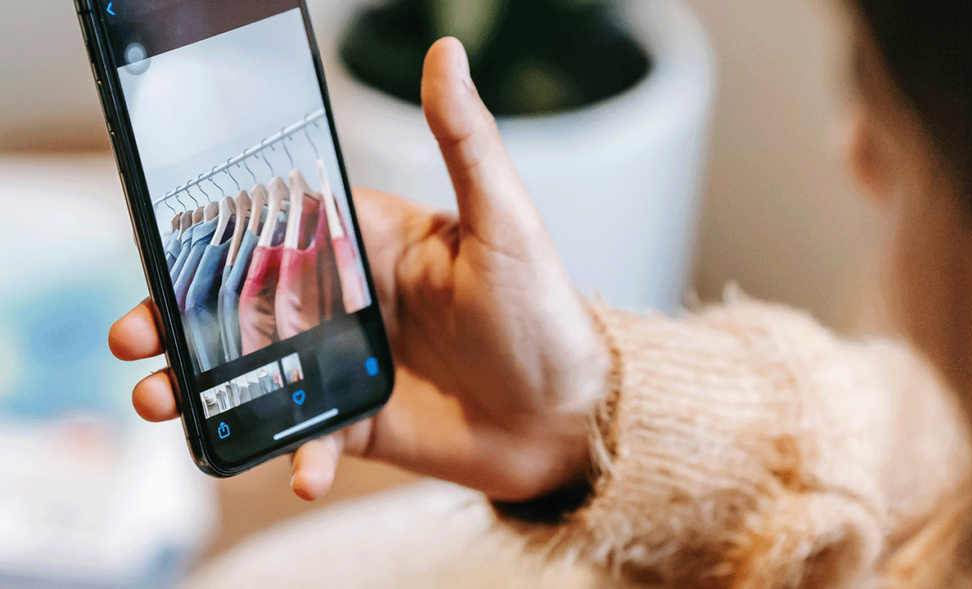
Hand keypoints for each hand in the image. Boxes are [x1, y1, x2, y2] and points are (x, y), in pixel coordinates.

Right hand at [110, 38, 610, 502]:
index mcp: (366, 242)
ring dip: (201, 387)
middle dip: (180, 319)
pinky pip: (305, 435)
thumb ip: (464, 142)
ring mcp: (346, 364)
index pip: (273, 230)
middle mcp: (346, 300)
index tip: (160, 252)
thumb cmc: (542, 310)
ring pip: (253, 370)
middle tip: (134, 337)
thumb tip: (445, 52)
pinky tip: (303, 470)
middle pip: (242, 303)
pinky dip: (294, 454)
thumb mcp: (503, 220)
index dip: (212, 240)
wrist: (567, 415)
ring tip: (159, 401)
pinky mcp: (358, 421)